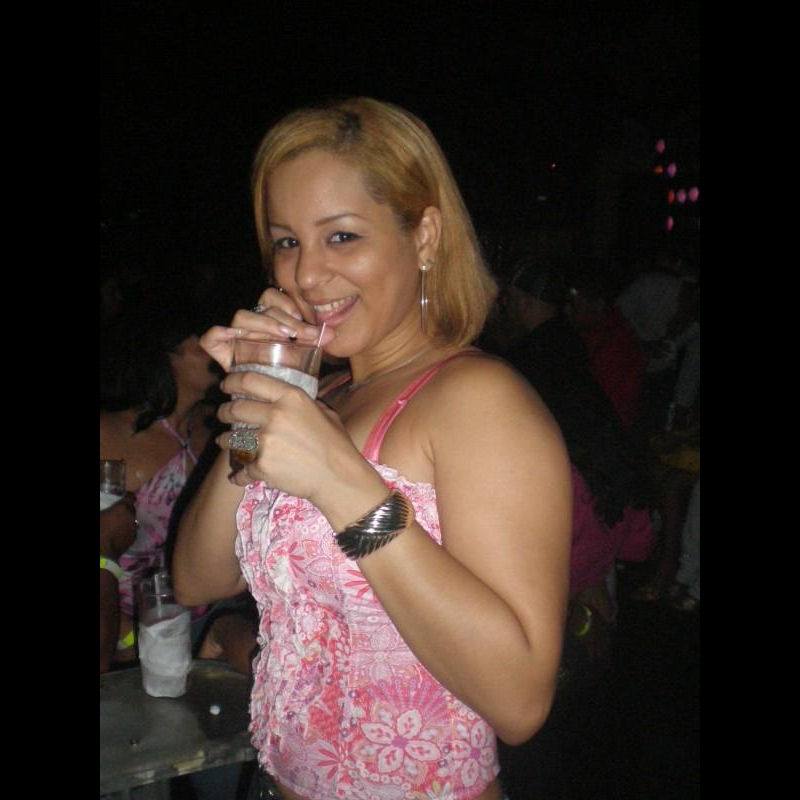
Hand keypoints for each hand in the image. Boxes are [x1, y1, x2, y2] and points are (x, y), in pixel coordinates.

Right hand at [100, 491, 136, 559]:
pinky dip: (128, 530)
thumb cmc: (98, 530)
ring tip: (119, 523)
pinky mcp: (133, 539)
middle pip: (132, 509)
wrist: (101, 551)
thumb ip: (104, 511)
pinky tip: (121, 533)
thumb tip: (105, 512)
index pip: (130, 497)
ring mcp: (134, 528)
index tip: (124, 497)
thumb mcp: (98, 515)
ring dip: (128, 520)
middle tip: (119, 512)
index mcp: (123, 507)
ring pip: (133, 521)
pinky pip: (132, 531)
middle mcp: (132, 516)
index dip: (127, 496)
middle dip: (127, 509)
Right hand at [199, 287, 334, 370]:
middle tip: (301, 334)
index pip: (271, 296)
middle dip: (285, 319)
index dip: (286, 303)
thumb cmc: (291, 371)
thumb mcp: (306, 352)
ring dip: (265, 324)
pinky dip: (218, 334)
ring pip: (242, 317)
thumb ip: (315, 340)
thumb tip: (331, 333)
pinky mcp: (222, 353)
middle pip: (261, 308)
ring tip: (284, 337)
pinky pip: (211, 338)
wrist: (276, 399)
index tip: (303, 320)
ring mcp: (236, 338)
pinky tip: (234, 336)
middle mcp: (252, 326)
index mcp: (269, 320)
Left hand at [217, 367, 361, 502]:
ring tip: (224, 441)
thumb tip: (286, 399)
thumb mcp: (324, 412)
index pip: (249, 380)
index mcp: (291, 397)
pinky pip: (243, 469)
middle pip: (235, 408)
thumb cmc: (337, 444)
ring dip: (225, 440)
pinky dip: (239, 474)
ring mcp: (266, 441)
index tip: (226, 384)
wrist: (338, 478)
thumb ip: (302, 403)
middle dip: (224, 411)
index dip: (232, 381)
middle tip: (223, 413)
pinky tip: (238, 476)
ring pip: (232, 438)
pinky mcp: (262, 465)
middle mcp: (275, 415)